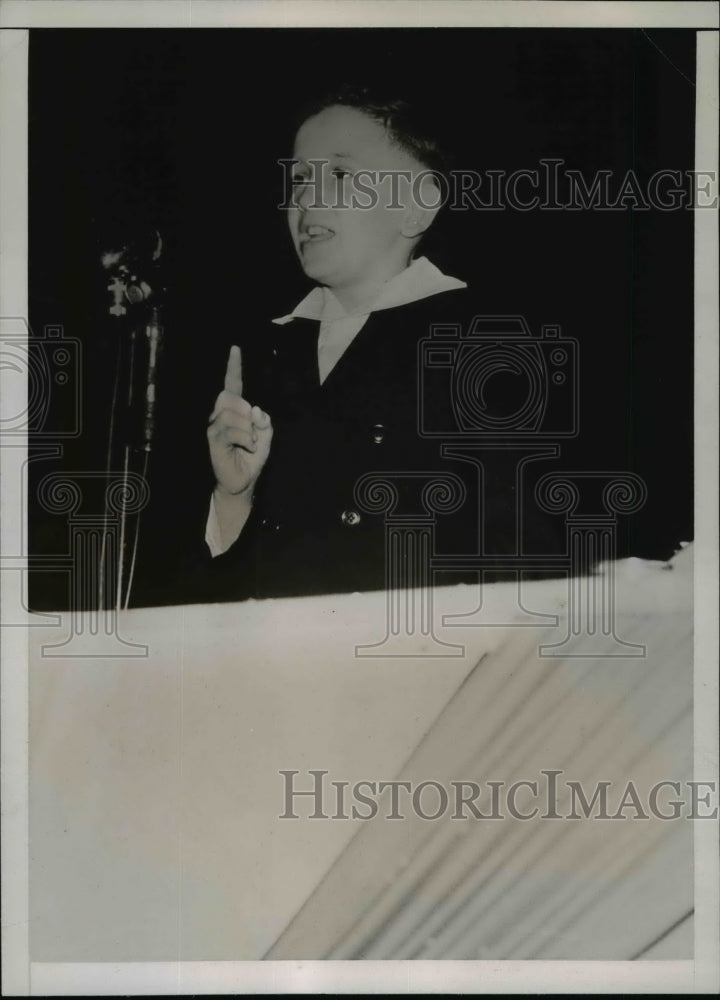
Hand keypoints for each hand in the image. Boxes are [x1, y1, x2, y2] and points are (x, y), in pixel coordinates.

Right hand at [207, 345, 272, 497]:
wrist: (244, 480)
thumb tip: (255, 410)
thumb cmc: (252, 456)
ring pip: (230, 414)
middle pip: (229, 397)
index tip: (235, 348)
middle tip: (253, 429)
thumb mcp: (266, 436)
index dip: (233, 367)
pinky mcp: (214, 441)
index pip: (232, 384)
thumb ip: (264, 421)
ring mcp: (214, 427)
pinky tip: (248, 445)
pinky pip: (229, 430)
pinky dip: (245, 437)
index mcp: (234, 410)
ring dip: (248, 428)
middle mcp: (220, 415)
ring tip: (251, 441)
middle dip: (245, 410)